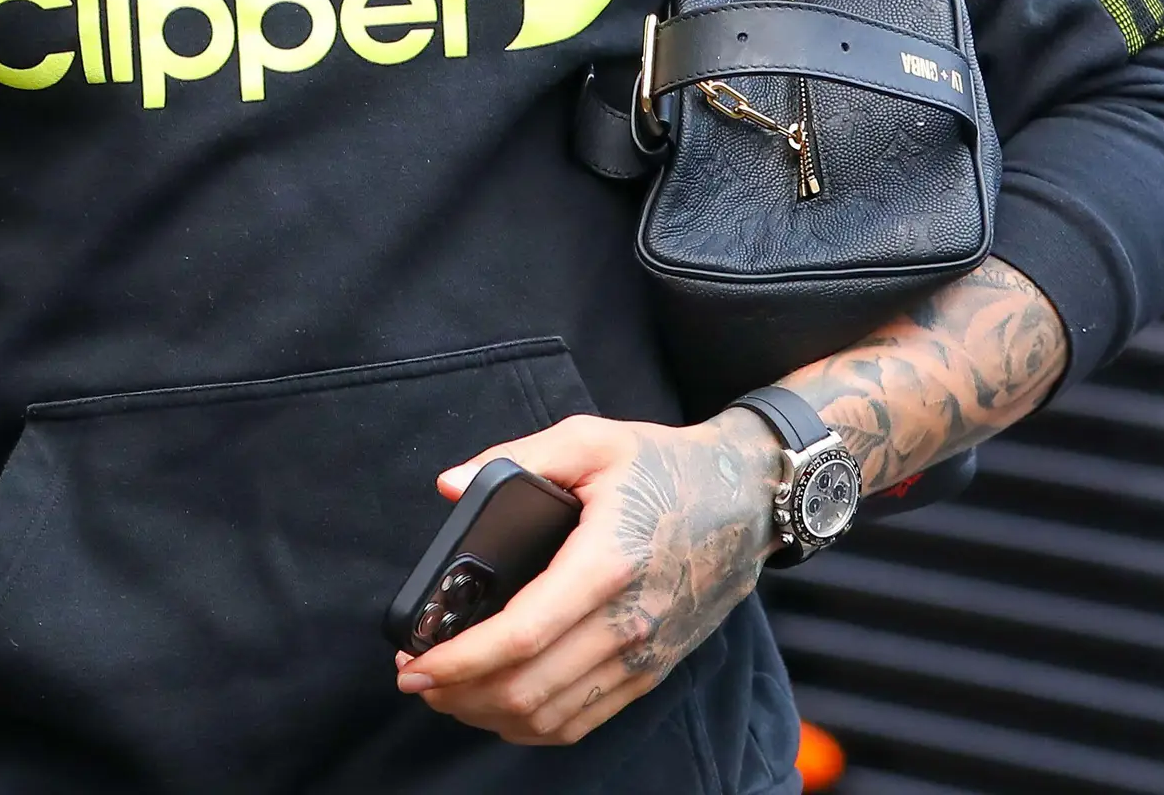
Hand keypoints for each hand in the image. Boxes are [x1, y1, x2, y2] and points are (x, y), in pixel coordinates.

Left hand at [393, 409, 777, 744]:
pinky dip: (533, 726)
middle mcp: (629, 623)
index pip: (522, 636)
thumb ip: (517, 456)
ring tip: (448, 693)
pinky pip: (584, 721)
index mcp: (606, 564)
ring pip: (551, 717)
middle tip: (415, 678)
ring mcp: (644, 656)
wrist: (748, 500)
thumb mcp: (591, 438)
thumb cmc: (664, 466)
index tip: (415, 663)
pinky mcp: (654, 672)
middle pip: (529, 689)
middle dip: (458, 694)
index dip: (460, 660)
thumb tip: (450, 485)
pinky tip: (500, 705)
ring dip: (489, 715)